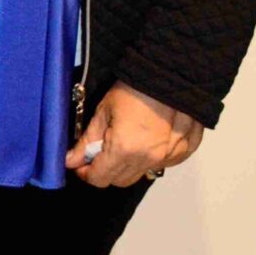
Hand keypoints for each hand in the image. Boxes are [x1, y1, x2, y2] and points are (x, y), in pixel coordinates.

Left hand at [65, 84, 204, 187]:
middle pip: (120, 180)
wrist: (170, 74)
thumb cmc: (133, 89)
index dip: (85, 173)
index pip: (100, 178)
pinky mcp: (184, 151)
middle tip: (100, 152)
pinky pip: (162, 164)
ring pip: (141, 174)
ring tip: (124, 142)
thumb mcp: (103, 112)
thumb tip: (70, 160)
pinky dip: (150, 158)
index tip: (80, 164)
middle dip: (105, 170)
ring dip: (127, 166)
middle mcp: (149, 159)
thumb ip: (86, 141)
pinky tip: (145, 140)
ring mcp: (170, 157)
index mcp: (125, 149)